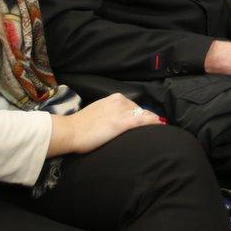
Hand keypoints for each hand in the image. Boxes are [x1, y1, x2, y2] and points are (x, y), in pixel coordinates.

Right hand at [47, 93, 162, 156]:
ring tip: (159, 129)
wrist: (70, 131)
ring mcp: (122, 111)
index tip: (146, 122)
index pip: (133, 106)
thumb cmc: (80, 125)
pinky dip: (153, 122)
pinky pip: (143, 120)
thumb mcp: (98, 113)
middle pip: (140, 110)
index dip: (140, 114)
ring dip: (151, 122)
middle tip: (153, 129)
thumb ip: (109, 113)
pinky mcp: (122, 123)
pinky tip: (160, 125)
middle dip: (146, 119)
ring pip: (144, 115)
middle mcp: (120, 101)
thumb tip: (116, 120)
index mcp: (114, 98)